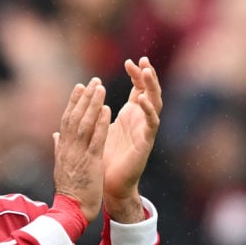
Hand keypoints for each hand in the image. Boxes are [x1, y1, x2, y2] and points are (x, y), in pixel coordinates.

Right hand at [52, 77, 110, 221]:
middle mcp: (68, 148)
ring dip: (93, 104)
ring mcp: (78, 154)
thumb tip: (55, 135)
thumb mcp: (61, 166)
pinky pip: (96, 139)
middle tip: (93, 80)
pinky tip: (107, 110)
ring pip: (84, 124)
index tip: (80, 87)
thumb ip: (59, 148)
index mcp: (63, 149)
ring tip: (100, 88)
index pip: (67, 120)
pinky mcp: (90, 162)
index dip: (73, 102)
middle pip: (75, 117)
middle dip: (84, 98)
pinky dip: (101, 123)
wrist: (71, 210)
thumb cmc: (69, 191)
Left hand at [103, 57, 161, 221]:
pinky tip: (141, 99)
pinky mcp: (146, 142)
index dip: (136, 74)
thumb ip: (99, 113)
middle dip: (147, 75)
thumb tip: (91, 98)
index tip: (129, 61)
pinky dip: (148, 110)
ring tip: (146, 72)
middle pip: (150, 91)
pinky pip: (151, 123)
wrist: (108, 183)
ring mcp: (145, 130)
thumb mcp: (100, 128)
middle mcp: (140, 120)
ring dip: (151, 87)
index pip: (138, 88)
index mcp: (130, 115)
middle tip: (142, 60)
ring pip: (154, 103)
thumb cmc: (104, 158)